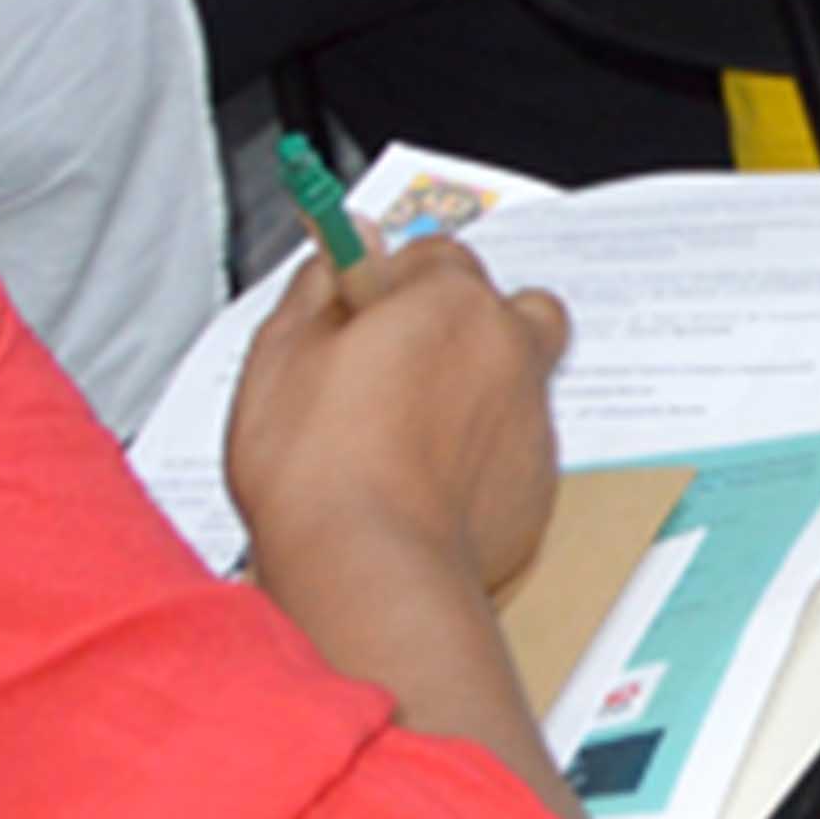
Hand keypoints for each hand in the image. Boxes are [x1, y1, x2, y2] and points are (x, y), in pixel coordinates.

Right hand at [227, 236, 577, 596]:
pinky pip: (514, 450)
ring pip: (513, 381)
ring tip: (405, 436)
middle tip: (394, 370)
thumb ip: (319, 287)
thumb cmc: (318, 469)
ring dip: (473, 393)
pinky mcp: (538, 482)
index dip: (390, 286)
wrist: (367, 569)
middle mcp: (510, 347)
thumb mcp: (281, 355)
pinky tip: (425, 485)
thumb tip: (345, 249)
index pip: (435, 255)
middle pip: (497, 309)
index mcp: (452, 301)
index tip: (361, 314)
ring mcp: (532, 416)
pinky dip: (481, 458)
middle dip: (454, 327)